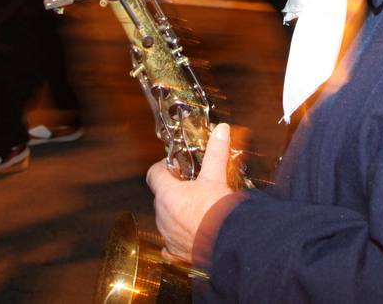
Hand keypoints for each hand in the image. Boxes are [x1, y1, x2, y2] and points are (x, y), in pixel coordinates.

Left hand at [146, 123, 235, 263]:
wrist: (228, 243)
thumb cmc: (219, 211)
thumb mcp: (216, 176)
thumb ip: (216, 152)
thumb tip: (221, 130)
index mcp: (167, 195)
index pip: (154, 174)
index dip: (163, 167)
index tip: (176, 166)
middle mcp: (162, 216)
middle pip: (161, 197)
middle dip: (174, 190)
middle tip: (192, 186)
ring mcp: (167, 236)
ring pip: (166, 219)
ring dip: (177, 213)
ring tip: (198, 209)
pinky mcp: (176, 252)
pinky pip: (170, 244)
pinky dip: (178, 237)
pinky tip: (191, 233)